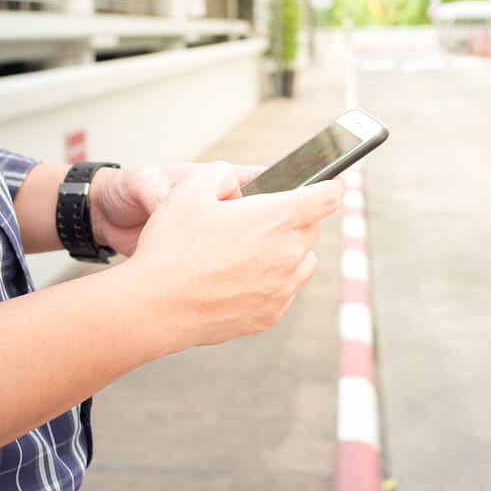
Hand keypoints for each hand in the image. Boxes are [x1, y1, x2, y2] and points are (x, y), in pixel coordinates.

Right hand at [123, 162, 343, 350]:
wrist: (155, 306)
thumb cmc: (171, 248)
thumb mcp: (190, 189)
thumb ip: (222, 175)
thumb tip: (235, 182)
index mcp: (276, 218)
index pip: (326, 197)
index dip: (333, 185)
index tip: (336, 183)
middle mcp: (287, 255)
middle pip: (312, 229)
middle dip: (295, 219)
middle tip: (261, 218)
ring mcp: (281, 289)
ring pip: (303, 262)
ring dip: (288, 252)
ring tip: (251, 250)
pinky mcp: (269, 315)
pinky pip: (284, 291)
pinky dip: (272, 281)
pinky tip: (240, 278)